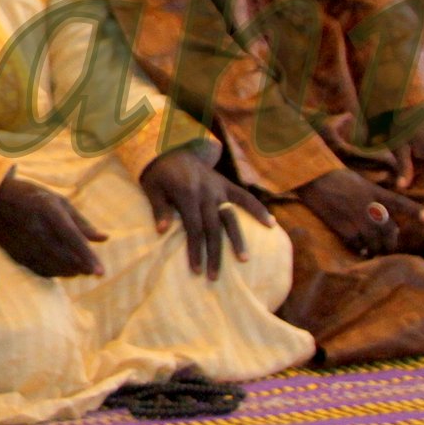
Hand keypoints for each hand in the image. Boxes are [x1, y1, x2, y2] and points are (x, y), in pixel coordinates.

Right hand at [0, 173, 104, 279]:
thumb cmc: (32, 197)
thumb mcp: (58, 201)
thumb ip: (81, 222)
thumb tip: (104, 239)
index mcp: (49, 211)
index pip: (73, 238)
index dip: (87, 256)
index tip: (101, 272)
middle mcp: (37, 229)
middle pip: (64, 256)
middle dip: (82, 267)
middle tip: (93, 271)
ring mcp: (25, 243)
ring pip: (53, 266)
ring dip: (69, 272)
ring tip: (79, 270)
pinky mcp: (17, 253)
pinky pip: (39, 269)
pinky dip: (54, 273)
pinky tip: (62, 270)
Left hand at [138, 146, 271, 279]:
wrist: (172, 148)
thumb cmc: (159, 174)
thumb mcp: (152, 188)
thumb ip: (159, 208)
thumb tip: (160, 231)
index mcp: (187, 194)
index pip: (194, 228)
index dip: (196, 250)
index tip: (197, 270)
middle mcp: (206, 193)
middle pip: (213, 228)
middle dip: (214, 254)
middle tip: (214, 276)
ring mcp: (219, 189)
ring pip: (231, 217)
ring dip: (237, 239)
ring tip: (244, 260)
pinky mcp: (227, 185)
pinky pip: (245, 198)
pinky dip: (258, 209)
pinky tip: (271, 223)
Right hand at [296, 166, 423, 260]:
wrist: (313, 179)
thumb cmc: (336, 177)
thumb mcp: (361, 182)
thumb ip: (374, 197)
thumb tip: (383, 213)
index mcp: (375, 192)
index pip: (400, 202)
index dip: (415, 211)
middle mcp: (369, 207)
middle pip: (388, 231)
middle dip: (391, 243)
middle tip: (390, 248)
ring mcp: (356, 219)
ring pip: (374, 241)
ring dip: (376, 249)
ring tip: (375, 252)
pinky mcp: (343, 228)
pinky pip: (357, 245)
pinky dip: (361, 249)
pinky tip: (361, 250)